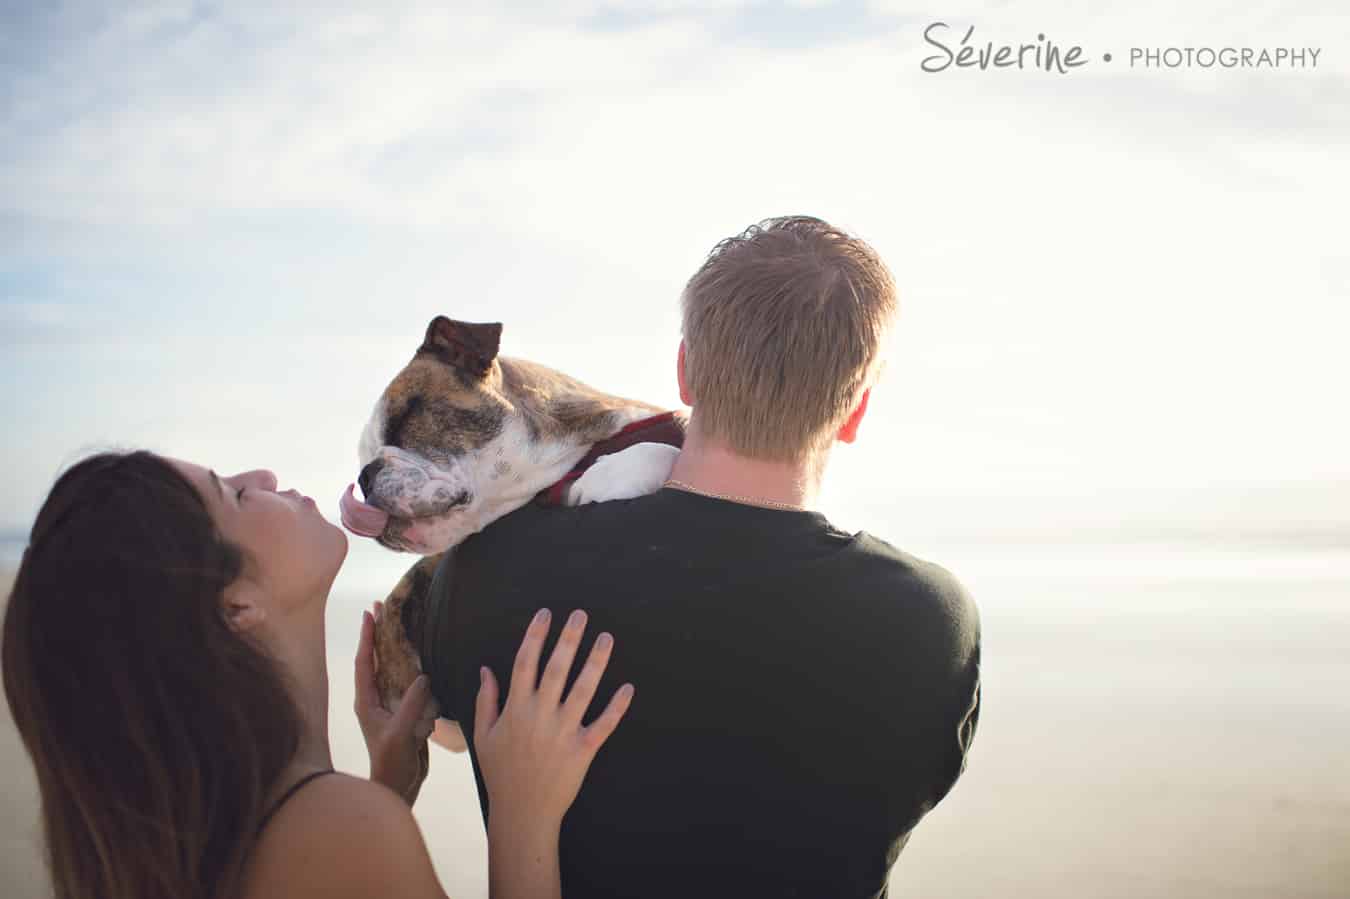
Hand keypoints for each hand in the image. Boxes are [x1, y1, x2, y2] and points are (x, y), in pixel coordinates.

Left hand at [355, 602, 438, 803]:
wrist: (397, 787)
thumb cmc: (391, 762)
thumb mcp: (401, 733)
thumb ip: (411, 705)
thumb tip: (422, 677)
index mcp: (366, 702)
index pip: (365, 663)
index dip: (367, 637)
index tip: (370, 613)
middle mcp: (374, 699)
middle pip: (374, 660)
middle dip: (377, 634)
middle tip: (381, 607)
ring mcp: (387, 705)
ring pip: (388, 669)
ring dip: (393, 647)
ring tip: (399, 625)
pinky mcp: (401, 712)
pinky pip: (403, 682)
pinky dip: (408, 666)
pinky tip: (419, 659)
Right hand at [475, 608, 633, 831]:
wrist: (522, 811)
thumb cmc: (501, 772)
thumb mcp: (483, 734)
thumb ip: (485, 699)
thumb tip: (486, 669)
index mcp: (515, 708)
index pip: (525, 662)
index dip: (535, 635)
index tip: (545, 614)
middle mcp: (540, 715)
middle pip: (557, 668)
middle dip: (569, 638)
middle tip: (581, 614)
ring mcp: (563, 731)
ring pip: (584, 689)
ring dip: (596, 661)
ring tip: (606, 638)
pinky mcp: (583, 749)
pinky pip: (604, 724)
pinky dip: (617, 706)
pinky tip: (628, 687)